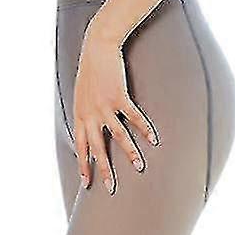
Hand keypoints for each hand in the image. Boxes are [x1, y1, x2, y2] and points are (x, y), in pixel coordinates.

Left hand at [73, 27, 159, 194]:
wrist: (96, 47)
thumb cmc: (91, 71)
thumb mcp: (82, 95)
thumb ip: (86, 114)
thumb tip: (90, 127)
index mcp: (80, 116)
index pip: (81, 147)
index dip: (83, 166)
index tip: (87, 184)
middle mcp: (90, 114)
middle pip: (98, 149)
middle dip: (105, 170)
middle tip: (111, 188)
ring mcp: (104, 106)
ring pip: (118, 136)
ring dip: (130, 153)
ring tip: (139, 167)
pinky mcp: (119, 96)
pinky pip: (133, 117)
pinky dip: (144, 129)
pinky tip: (153, 139)